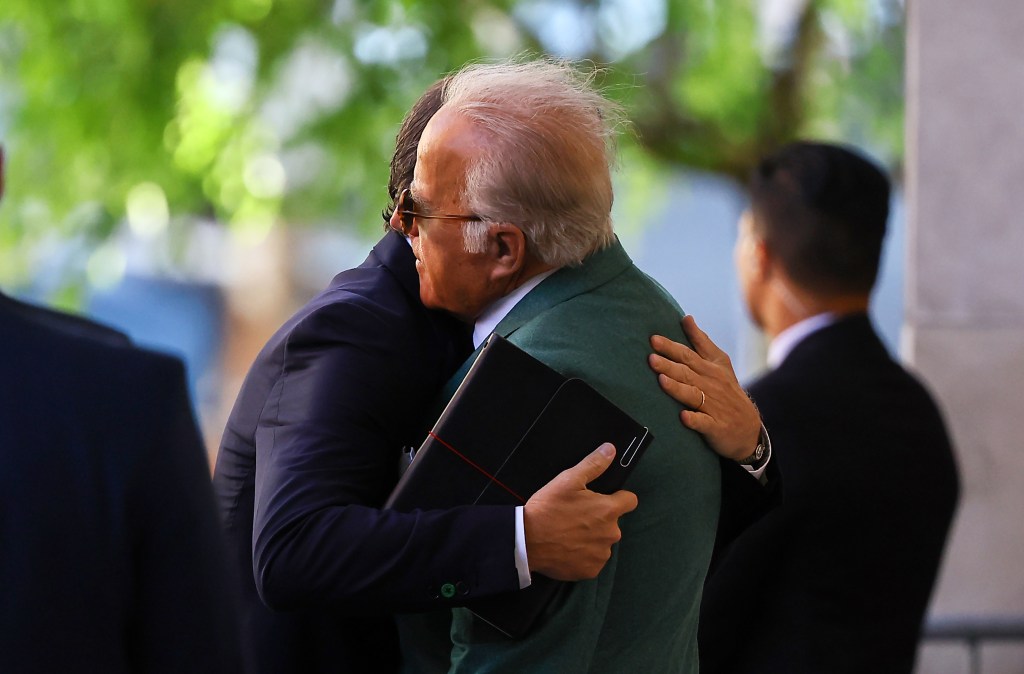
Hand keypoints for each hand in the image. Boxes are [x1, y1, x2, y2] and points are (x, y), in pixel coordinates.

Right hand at [523, 443, 638, 580]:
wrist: (526, 541)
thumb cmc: (548, 508)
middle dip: (600, 519)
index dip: (618, 497)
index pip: (630, 501)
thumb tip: (611, 449)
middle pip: (613, 523)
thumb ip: (593, 464)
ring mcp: (601, 555)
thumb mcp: (568, 480)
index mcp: (608, 510)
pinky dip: (583, 555)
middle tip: (576, 516)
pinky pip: (592, 560)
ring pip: (602, 542)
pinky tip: (567, 548)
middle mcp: (611, 534)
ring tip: (569, 533)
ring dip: (592, 538)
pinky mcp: (590, 571)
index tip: (602, 499)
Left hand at [649, 315, 761, 461]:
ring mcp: (714, 407)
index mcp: (711, 369)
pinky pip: (704, 423)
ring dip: (677, 388)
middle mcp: (711, 385)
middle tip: (650, 359)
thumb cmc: (728, 391)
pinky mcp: (716, 427)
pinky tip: (683, 417)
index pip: (688, 355)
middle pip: (687, 373)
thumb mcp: (719, 363)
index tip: (653, 339)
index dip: (671, 347)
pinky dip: (694, 420)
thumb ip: (701, 342)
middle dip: (669, 365)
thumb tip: (686, 318)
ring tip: (662, 381)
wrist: (749, 428)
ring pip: (693, 395)